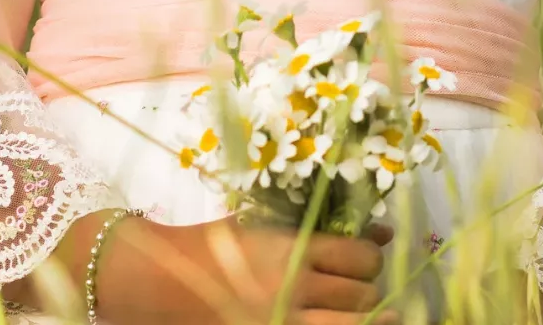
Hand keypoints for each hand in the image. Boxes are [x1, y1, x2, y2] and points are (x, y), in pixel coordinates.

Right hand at [96, 217, 400, 324]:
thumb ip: (323, 230)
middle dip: (366, 291)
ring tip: (366, 316)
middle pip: (362, 295)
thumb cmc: (213, 247)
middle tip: (355, 289)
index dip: (368, 259)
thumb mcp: (266, 226)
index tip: (361, 260)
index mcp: (292, 249)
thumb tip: (383, 234)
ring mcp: (282, 321)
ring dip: (362, 318)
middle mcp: (292, 288)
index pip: (361, 257)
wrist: (158, 281)